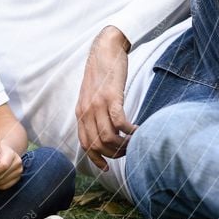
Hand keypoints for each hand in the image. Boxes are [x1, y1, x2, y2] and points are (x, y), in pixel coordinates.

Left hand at [75, 26, 136, 169]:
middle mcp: (86, 111)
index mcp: (80, 112)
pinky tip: (138, 130)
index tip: (106, 167)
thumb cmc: (102, 75)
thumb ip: (93, 114)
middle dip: (113, 154)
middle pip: (97, 145)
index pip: (84, 144)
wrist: (105, 51)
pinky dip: (130, 132)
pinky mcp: (111, 97)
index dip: (95, 158)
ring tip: (134, 142)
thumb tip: (102, 132)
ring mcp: (97, 104)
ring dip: (123, 145)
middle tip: (128, 151)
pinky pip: (119, 123)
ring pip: (107, 138)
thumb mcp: (91, 96)